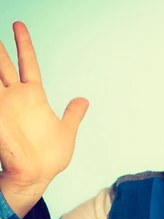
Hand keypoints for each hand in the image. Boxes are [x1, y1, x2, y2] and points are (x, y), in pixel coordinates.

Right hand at [0, 21, 87, 190]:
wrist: (36, 176)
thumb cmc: (49, 158)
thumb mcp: (67, 130)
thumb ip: (73, 114)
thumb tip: (84, 100)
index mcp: (34, 96)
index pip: (27, 62)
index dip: (23, 44)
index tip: (18, 25)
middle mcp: (16, 97)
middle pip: (4, 64)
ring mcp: (3, 104)